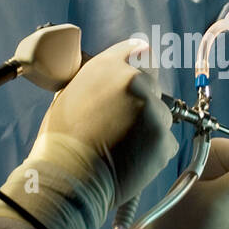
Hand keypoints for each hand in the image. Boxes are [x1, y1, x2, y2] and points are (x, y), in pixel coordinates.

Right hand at [38, 39, 178, 205]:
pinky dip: (154, 152)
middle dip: (143, 103)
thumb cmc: (61, 141)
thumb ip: (97, 81)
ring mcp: (152, 110)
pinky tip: (131, 160)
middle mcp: (133, 81)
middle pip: (153, 86)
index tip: (139, 79)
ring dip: (149, 129)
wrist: (68, 176)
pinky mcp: (163, 138)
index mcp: (108, 66)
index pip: (139, 51)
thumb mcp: (70, 94)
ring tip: (122, 147)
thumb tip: (109, 81)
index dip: (139, 67)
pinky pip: (166, 142)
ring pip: (161, 116)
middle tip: (123, 124)